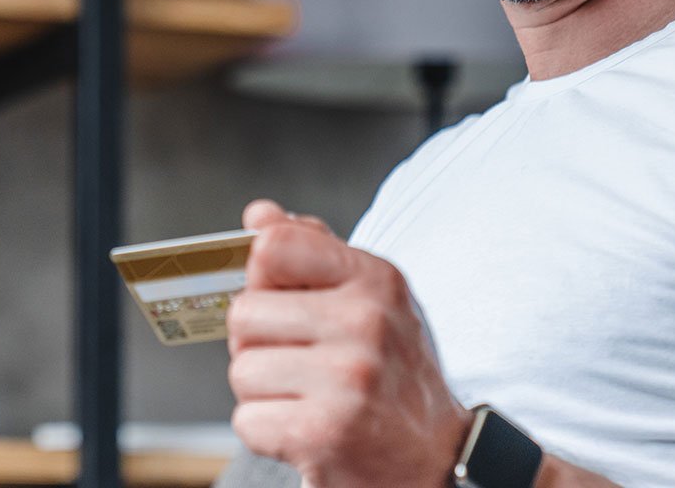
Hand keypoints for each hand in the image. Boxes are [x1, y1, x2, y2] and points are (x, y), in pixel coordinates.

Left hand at [227, 200, 470, 487]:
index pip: (273, 246)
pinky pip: (247, 420)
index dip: (261, 278)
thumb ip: (312, 251)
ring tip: (307, 398)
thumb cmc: (392, 374)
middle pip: (244, 313)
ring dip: (263, 393)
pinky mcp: (323, 432)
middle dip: (258, 345)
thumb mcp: (370, 300)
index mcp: (375, 280)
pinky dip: (267, 433)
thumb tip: (259, 214)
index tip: (280, 301)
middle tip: (299, 363)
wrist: (433, 459)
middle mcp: (365, 322)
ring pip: (241, 370)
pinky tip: (306, 429)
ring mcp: (346, 378)